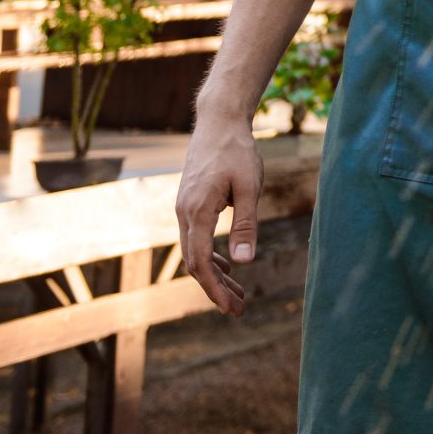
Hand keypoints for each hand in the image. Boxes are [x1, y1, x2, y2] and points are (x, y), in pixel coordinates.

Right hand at [175, 121, 263, 315]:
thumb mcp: (249, 186)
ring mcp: (183, 210)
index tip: (230, 308)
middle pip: (195, 263)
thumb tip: (245, 261)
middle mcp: (184, 214)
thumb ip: (245, 223)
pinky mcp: (189, 205)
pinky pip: (196, 240)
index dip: (215, 289)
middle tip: (238, 310)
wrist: (217, 123)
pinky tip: (229, 267)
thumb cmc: (237, 151)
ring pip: (195, 253)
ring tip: (238, 296)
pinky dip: (211, 258)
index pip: (201, 262)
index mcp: (197, 211)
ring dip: (215, 276)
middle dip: (216, 289)